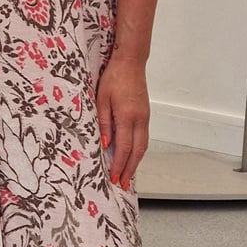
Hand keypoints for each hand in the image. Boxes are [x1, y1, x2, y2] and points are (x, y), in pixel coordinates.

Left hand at [96, 54, 149, 188]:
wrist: (131, 62)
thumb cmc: (113, 78)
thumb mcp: (101, 98)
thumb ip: (103, 122)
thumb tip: (105, 144)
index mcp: (127, 116)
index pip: (124, 147)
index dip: (119, 165)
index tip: (114, 178)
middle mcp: (139, 120)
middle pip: (137, 151)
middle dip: (129, 169)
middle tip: (123, 184)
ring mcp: (145, 117)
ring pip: (143, 146)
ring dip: (136, 162)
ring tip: (128, 175)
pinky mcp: (146, 115)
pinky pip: (144, 138)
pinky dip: (139, 151)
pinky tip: (133, 156)